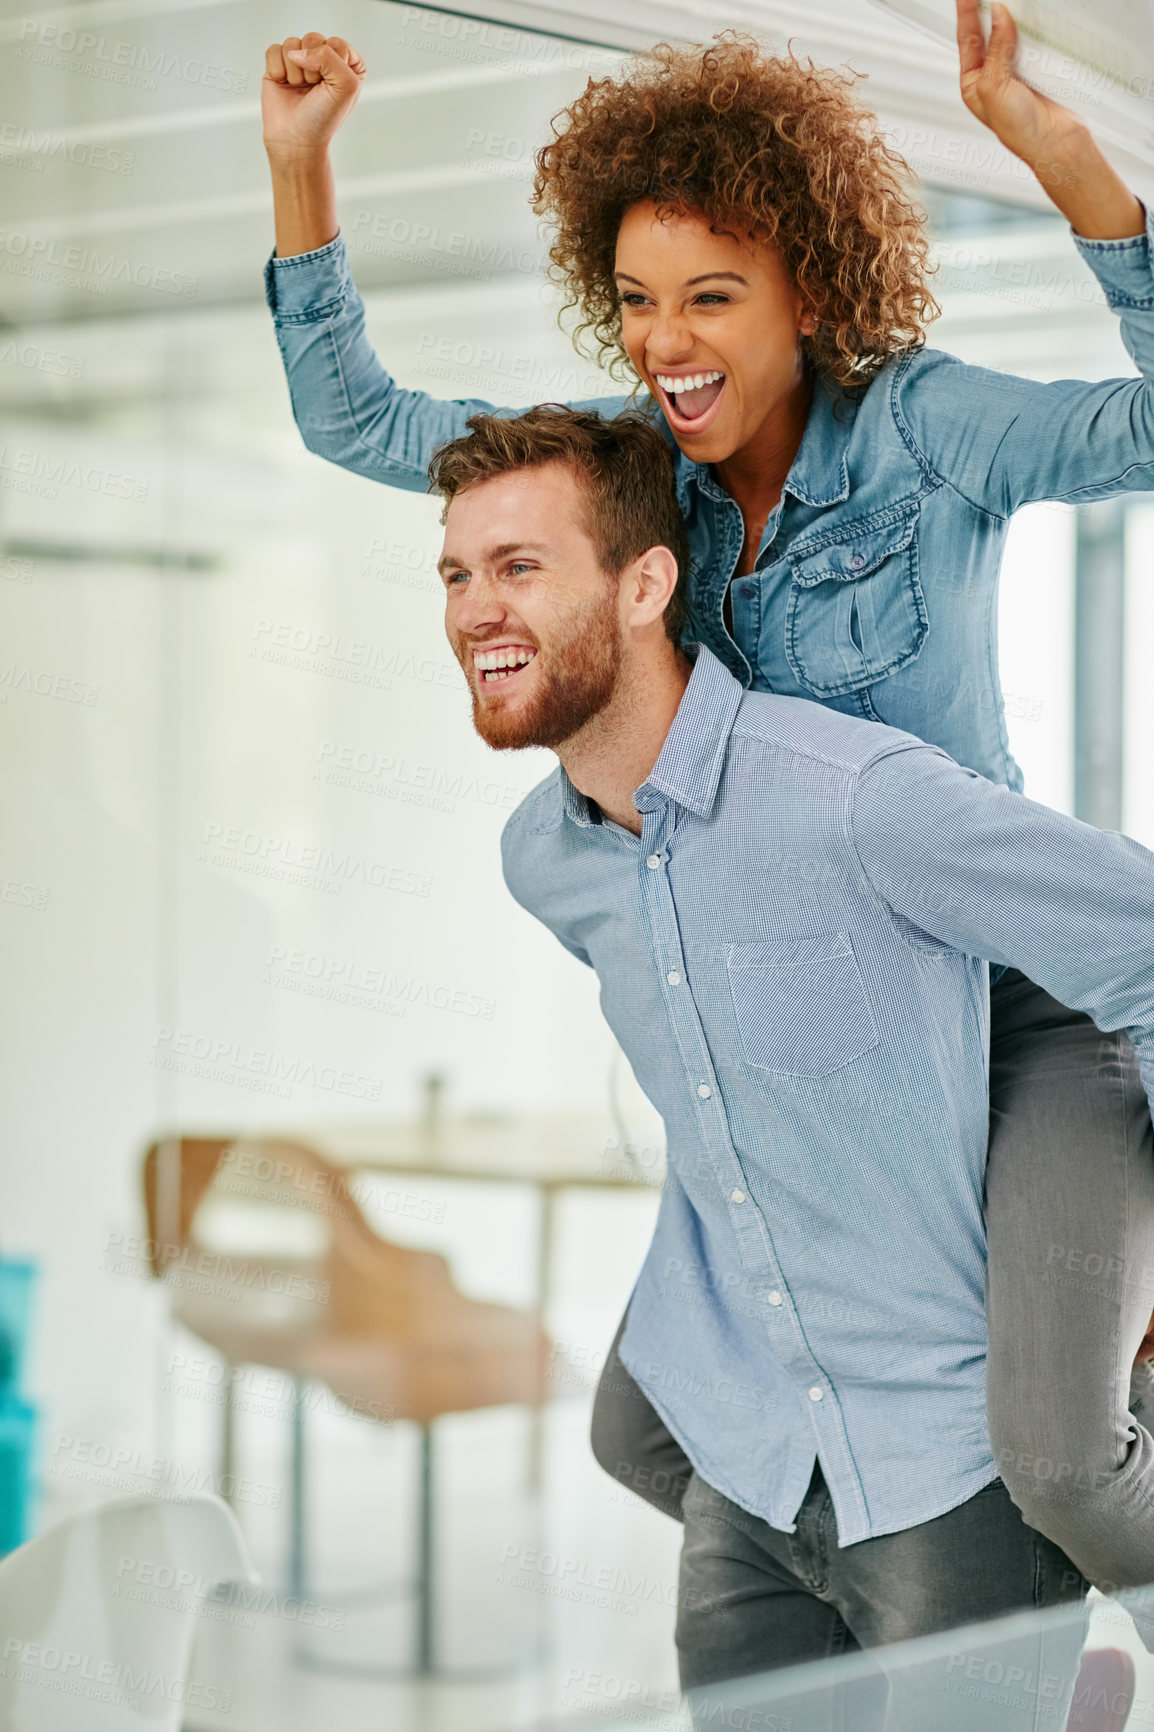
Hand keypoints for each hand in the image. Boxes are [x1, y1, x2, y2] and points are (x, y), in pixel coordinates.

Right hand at [262, 33, 365, 159]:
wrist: (296, 140)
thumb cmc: (324, 118)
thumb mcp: (345, 86)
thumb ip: (329, 56)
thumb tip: (296, 52)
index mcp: (347, 64)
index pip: (337, 43)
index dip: (332, 67)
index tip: (331, 89)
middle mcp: (324, 59)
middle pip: (313, 39)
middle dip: (312, 68)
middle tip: (313, 90)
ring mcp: (301, 61)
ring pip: (292, 44)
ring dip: (295, 71)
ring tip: (299, 89)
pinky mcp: (279, 64)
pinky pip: (274, 50)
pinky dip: (278, 70)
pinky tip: (283, 84)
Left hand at [955, 0, 1143, 235]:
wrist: (1056, 143)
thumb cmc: (1020, 131)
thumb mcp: (996, 88)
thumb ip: (997, 50)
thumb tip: (1000, 16)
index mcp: (974, 84)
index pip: (967, 40)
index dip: (967, 14)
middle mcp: (992, 76)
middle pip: (989, 33)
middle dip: (988, 10)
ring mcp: (1016, 71)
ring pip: (1012, 33)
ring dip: (1011, 17)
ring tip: (1007, 0)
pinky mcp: (1038, 68)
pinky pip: (1034, 40)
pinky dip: (1032, 27)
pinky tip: (1031, 16)